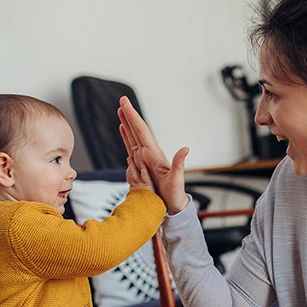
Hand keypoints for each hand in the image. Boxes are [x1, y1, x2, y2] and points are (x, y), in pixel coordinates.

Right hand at [118, 97, 189, 213]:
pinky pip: (132, 149)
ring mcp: (145, 160)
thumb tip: (186, 149)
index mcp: (154, 155)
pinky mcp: (142, 166)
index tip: (125, 104)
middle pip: (137, 130)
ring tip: (120, 112)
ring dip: (127, 124)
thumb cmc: (175, 195)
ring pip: (133, 138)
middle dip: (129, 115)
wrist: (173, 206)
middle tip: (122, 100)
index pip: (142, 131)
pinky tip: (124, 132)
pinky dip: (127, 138)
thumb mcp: (177, 180)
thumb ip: (179, 164)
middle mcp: (150, 154)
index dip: (133, 117)